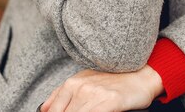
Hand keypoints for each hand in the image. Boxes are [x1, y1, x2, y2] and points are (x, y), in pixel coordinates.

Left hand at [40, 64, 163, 111]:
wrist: (141, 75)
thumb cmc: (113, 80)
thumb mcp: (84, 80)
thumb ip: (62, 94)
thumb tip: (44, 109)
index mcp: (71, 83)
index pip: (53, 110)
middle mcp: (80, 87)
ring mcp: (94, 95)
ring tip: (92, 111)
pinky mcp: (109, 102)